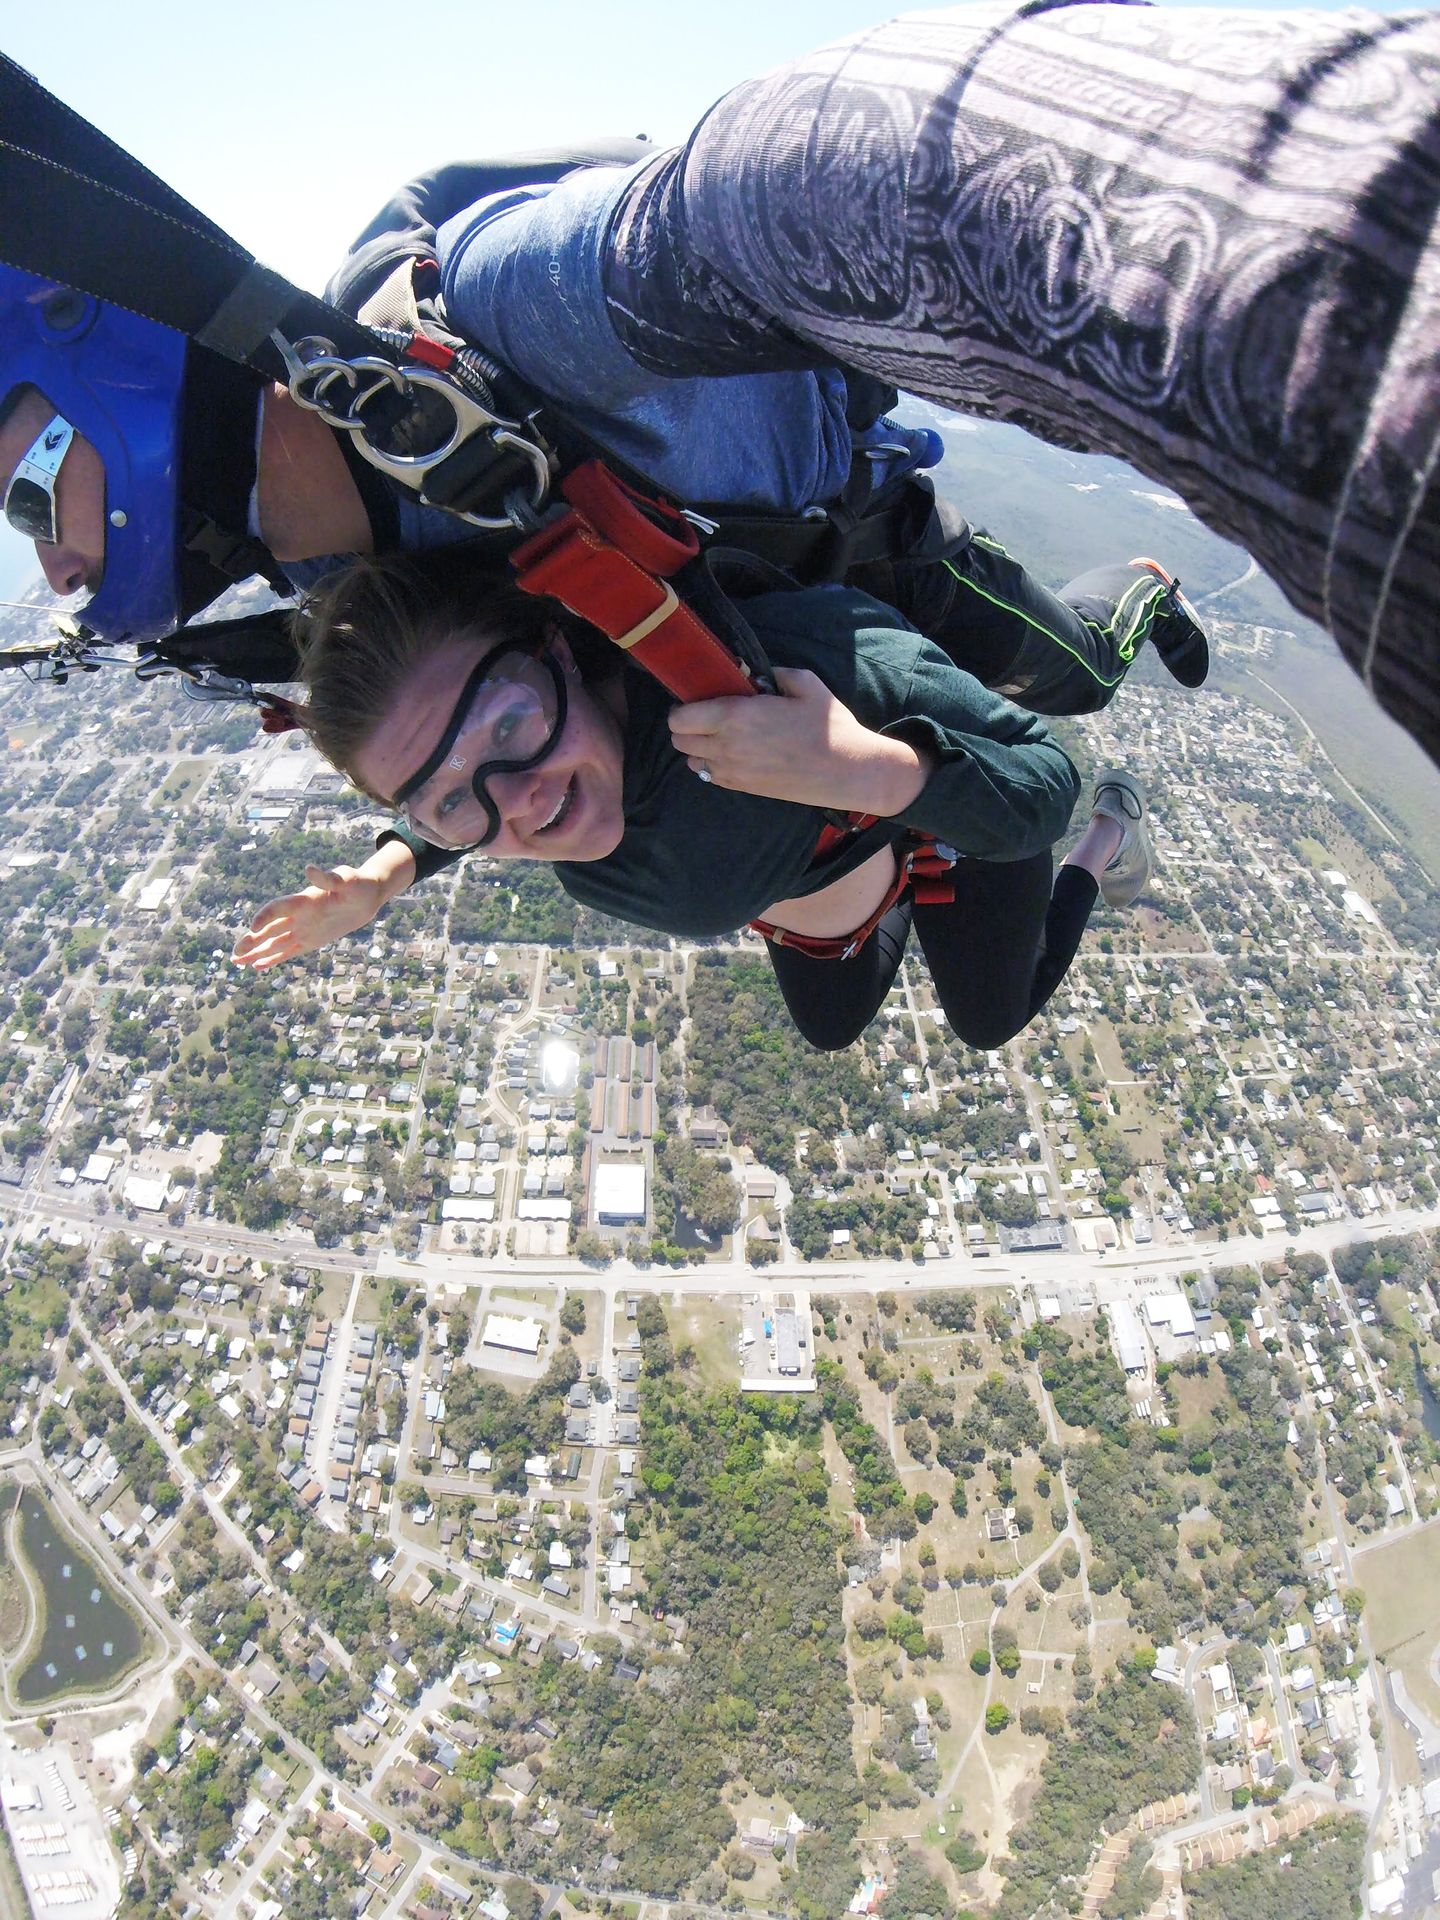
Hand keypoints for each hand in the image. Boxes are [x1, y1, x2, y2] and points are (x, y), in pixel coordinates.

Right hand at [232, 863, 392, 970]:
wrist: (366, 896)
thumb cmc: (357, 885)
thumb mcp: (347, 881)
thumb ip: (329, 878)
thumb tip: (310, 869)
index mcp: (303, 901)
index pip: (278, 908)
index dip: (265, 916)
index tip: (254, 928)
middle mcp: (298, 916)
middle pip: (269, 929)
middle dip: (251, 941)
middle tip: (234, 954)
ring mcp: (302, 929)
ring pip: (274, 942)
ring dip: (255, 951)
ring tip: (236, 962)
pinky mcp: (309, 941)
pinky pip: (288, 951)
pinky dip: (273, 958)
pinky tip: (257, 966)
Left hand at [668, 668, 933, 814]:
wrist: (848, 771)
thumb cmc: (829, 727)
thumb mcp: (805, 684)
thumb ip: (773, 674)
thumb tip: (753, 675)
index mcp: (736, 716)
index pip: (680, 718)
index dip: (683, 707)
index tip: (697, 698)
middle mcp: (726, 746)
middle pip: (679, 740)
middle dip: (686, 726)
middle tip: (706, 716)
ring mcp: (733, 771)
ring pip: (690, 761)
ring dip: (697, 747)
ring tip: (718, 736)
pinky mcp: (743, 788)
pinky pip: (708, 776)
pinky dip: (711, 764)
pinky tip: (731, 753)